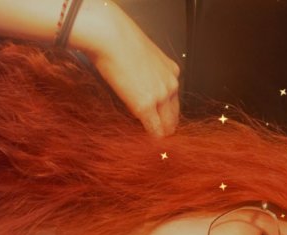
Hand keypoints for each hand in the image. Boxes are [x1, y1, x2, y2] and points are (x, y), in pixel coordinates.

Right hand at [84, 2, 180, 136]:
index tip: (162, 123)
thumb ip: (148, 76)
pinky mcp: (145, 106)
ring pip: (167, 125)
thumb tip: (139, 90)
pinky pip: (154, 129)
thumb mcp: (144, 58)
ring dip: (161, 135)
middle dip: (168, 129)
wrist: (112, 38)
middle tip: (161, 139)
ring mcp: (160, 96)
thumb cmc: (120, 42)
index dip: (168, 115)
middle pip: (174, 116)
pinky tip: (149, 144)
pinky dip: (153, 138)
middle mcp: (171, 84)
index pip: (174, 101)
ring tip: (155, 144)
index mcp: (172, 72)